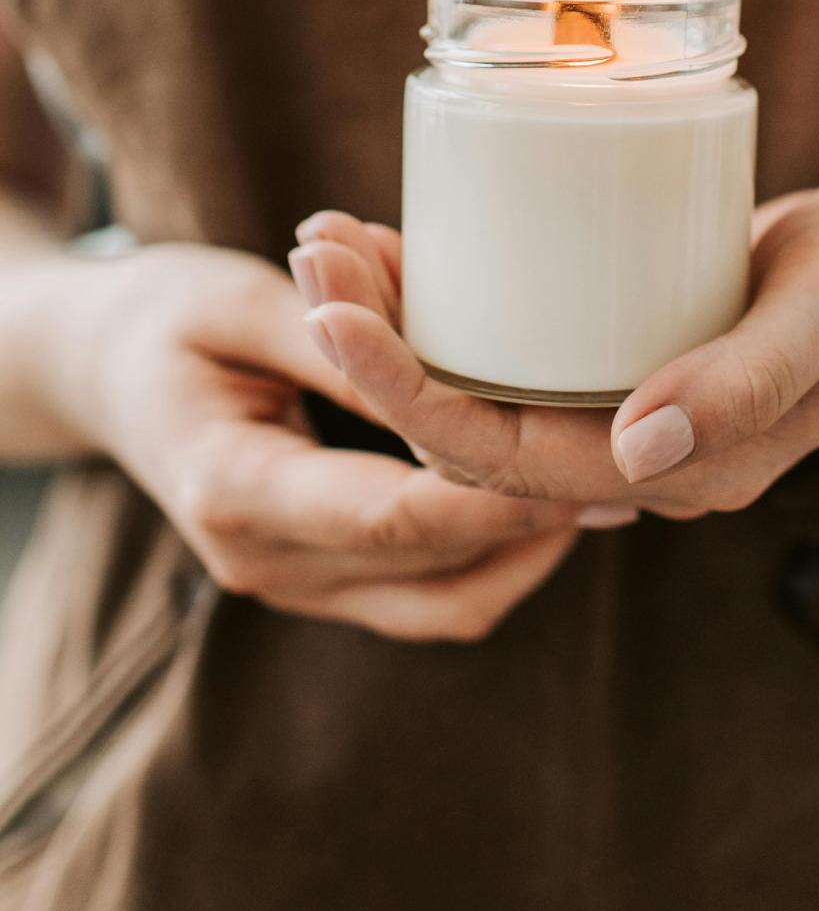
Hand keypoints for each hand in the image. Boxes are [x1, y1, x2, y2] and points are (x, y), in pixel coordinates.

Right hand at [54, 243, 584, 639]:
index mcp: (236, 489)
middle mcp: (263, 561)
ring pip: (441, 605)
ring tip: (597, 495)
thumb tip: (442, 371)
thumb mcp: (241, 305)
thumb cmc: (165, 320)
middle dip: (533, 527)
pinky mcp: (316, 576)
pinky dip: (488, 563)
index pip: (395, 517)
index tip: (587, 471)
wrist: (105, 372)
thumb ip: (336, 345)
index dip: (498, 500)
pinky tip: (540, 508)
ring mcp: (289, 582)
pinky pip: (422, 599)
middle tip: (623, 477)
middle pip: (433, 570)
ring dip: (523, 557)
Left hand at [291, 166, 818, 517]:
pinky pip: (517, 354)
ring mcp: (629, 413)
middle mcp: (643, 457)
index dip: (414, 400)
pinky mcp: (623, 361)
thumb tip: (639, 455)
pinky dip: (450, 306)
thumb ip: (750, 379)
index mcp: (691, 470)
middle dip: (378, 356)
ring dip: (398, 327)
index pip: (517, 464)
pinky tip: (399, 247)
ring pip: (484, 393)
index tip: (334, 315)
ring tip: (330, 241)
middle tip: (313, 252)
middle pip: (476, 432)